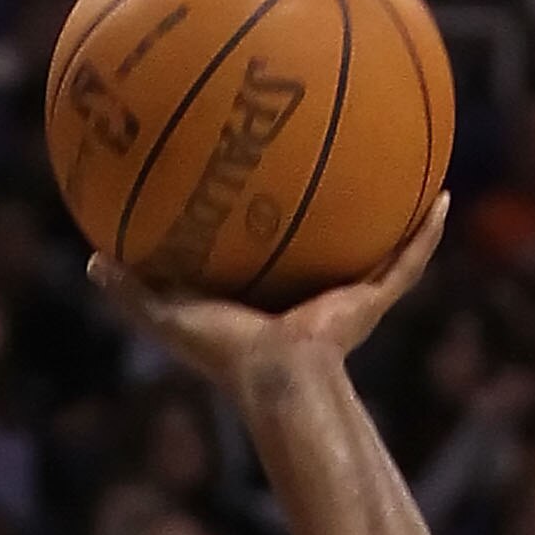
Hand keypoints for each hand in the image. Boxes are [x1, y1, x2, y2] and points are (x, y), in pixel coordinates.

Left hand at [86, 193, 448, 393]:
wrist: (274, 378)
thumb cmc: (223, 353)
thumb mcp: (168, 310)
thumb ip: (132, 287)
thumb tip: (91, 258)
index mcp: (270, 297)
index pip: (274, 251)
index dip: (275, 221)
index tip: (273, 180)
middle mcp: (314, 294)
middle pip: (332, 242)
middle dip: (342, 207)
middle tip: (343, 156)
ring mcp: (349, 298)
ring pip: (380, 249)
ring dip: (398, 215)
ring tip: (416, 167)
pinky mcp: (372, 301)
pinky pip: (407, 262)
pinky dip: (426, 234)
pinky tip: (442, 196)